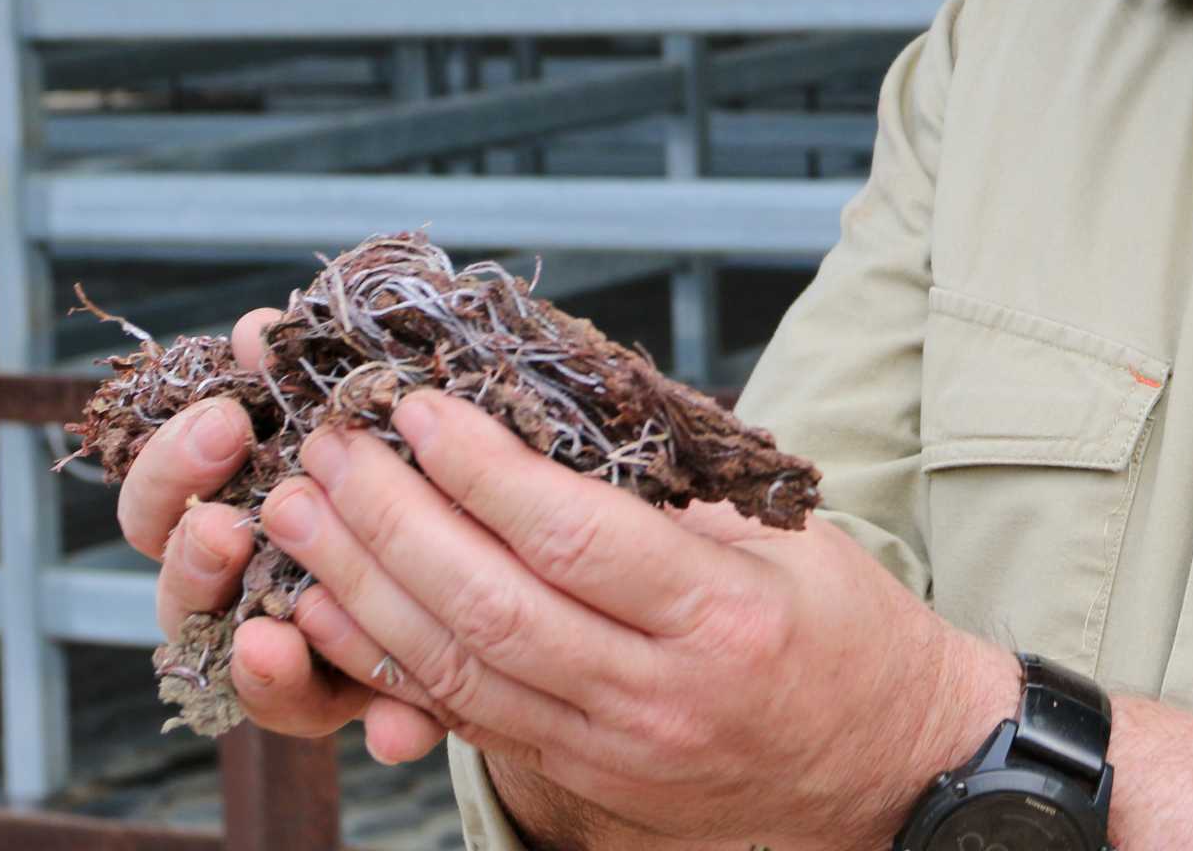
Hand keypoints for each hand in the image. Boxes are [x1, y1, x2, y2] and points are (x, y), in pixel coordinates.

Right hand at [110, 307, 451, 765]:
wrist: (506, 533)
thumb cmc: (407, 445)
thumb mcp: (370, 404)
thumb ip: (311, 377)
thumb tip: (257, 326)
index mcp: (234, 497)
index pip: (161, 494)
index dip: (173, 463)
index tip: (223, 417)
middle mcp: (244, 580)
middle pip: (177, 584)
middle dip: (191, 553)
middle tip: (225, 526)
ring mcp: (295, 645)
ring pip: (248, 667)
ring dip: (257, 657)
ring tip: (271, 637)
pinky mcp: (363, 697)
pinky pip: (356, 725)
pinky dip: (375, 723)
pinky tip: (400, 725)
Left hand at [260, 386, 1017, 850]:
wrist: (891, 771)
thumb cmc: (849, 634)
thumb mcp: (787, 543)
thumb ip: (670, 498)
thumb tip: (548, 421)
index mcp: (724, 615)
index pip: (574, 538)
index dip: (482, 471)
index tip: (420, 410)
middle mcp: (659, 694)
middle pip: (493, 606)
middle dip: (392, 522)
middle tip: (330, 451)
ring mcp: (614, 750)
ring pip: (459, 671)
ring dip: (363, 588)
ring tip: (300, 513)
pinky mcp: (583, 782)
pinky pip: (464, 719)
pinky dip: (386, 662)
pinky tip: (332, 608)